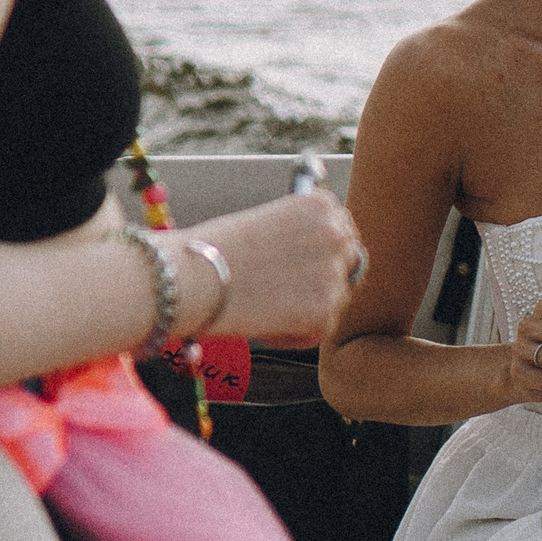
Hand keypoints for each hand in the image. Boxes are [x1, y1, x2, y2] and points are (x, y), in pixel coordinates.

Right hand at [181, 190, 361, 347]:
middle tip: (292, 295)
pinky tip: (266, 329)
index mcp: (320, 205)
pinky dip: (296, 335)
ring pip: (337, 297)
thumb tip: (316, 260)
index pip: (342, 228)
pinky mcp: (325, 309)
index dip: (323, 251)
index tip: (304, 266)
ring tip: (268, 311)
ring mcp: (334, 271)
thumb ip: (300, 236)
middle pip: (349, 260)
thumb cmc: (213, 253)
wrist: (192, 279)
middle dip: (326, 278)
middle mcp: (336, 232)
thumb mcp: (266, 224)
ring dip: (310, 308)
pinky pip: (321, 329)